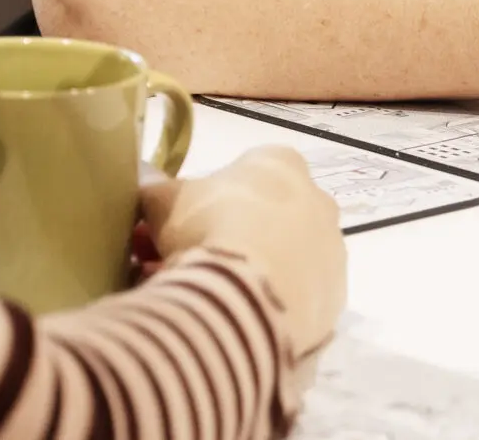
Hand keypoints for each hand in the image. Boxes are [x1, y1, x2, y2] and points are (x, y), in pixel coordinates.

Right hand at [142, 146, 345, 363]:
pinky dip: (270, 303)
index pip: (245, 171)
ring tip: (208, 296)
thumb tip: (143, 178)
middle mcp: (318, 199)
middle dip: (228, 235)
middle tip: (188, 262)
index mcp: (281, 163)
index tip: (181, 224)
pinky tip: (237, 316)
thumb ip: (155, 187)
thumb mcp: (165, 201)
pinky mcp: (335, 296)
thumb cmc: (209, 227)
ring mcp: (331, 249)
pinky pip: (297, 295)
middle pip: (267, 214)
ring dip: (250, 270)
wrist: (250, 294)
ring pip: (284, 256)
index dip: (209, 198)